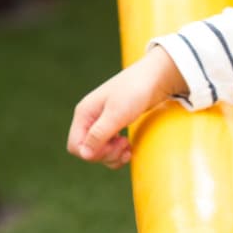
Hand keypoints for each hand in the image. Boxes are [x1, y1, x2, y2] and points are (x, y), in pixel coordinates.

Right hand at [67, 46, 185, 167]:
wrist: (156, 77)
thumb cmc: (135, 91)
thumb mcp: (117, 114)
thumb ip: (99, 134)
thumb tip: (84, 154)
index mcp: (84, 114)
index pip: (75, 146)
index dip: (92, 153)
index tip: (112, 146)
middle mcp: (90, 119)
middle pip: (87, 151)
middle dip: (106, 155)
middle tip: (124, 146)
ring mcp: (102, 122)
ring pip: (99, 151)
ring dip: (114, 155)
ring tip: (128, 147)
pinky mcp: (114, 125)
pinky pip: (110, 147)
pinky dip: (119, 151)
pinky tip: (129, 147)